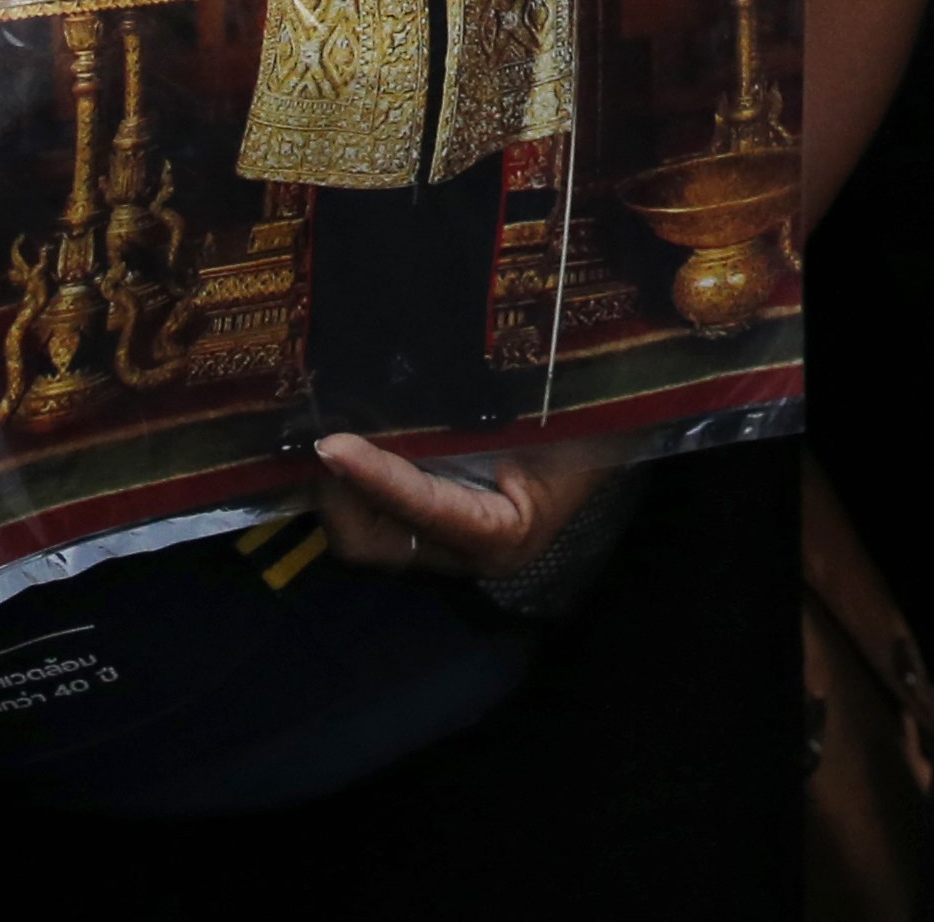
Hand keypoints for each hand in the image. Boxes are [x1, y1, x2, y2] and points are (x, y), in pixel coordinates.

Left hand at [309, 430, 625, 578]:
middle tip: (321, 436)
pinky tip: (346, 448)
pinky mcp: (428, 529)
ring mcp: (443, 548)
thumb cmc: (590, 418)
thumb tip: (422, 376)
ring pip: (363, 535)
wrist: (612, 430)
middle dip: (337, 495)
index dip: (376, 477)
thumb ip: (495, 410)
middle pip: (373, 544)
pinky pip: (373, 516)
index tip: (332, 444)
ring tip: (325, 435)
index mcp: (504, 533)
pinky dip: (353, 486)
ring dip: (336, 491)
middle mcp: (464, 556)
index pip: (425, 510)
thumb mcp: (552, 412)